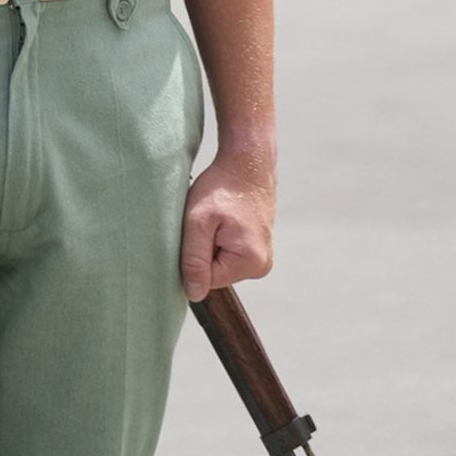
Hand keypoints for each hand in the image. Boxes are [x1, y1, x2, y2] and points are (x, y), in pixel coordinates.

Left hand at [179, 151, 273, 299]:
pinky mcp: (257, 246)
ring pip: (220, 262)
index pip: (207, 279)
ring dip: (211, 242)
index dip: (194, 256)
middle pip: (215, 272)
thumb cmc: (222, 186)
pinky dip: (219, 237)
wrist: (247, 160)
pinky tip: (223, 219)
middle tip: (207, 221)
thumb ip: (194, 260)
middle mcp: (261, 264)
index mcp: (251, 262)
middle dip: (204, 249)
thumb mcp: (198, 221)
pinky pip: (228, 251)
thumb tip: (195, 294)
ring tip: (216, 218)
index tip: (199, 230)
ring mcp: (261, 256)